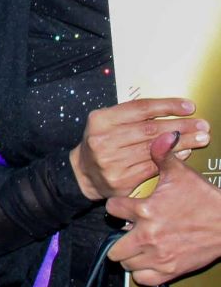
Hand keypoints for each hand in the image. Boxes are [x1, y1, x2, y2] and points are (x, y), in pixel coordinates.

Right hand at [71, 98, 207, 199]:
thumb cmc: (103, 142)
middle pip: (150, 130)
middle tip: (202, 125)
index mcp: (100, 120)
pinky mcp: (121, 180)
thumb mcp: (108, 122)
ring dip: (182, 143)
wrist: (84, 172)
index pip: (139, 108)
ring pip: (154, 149)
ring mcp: (111, 162)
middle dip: (181, 126)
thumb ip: (134, 116)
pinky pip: (153, 167)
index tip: (189, 107)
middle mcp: (103, 140)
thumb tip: (173, 111)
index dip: (167, 106)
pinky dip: (171, 159)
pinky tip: (185, 153)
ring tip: (201, 138)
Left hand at [108, 132, 220, 286]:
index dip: (117, 208)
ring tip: (139, 245)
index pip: (111, 210)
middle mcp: (147, 236)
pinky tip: (149, 260)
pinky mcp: (170, 271)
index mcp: (145, 211)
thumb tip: (160, 134)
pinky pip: (142, 279)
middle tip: (130, 231)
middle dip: (119, 238)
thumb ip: (163, 154)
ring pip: (126, 263)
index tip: (125, 208)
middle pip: (113, 246)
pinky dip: (142, 272)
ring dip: (130, 255)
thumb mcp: (181, 174)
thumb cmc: (205, 199)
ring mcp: (158, 256)